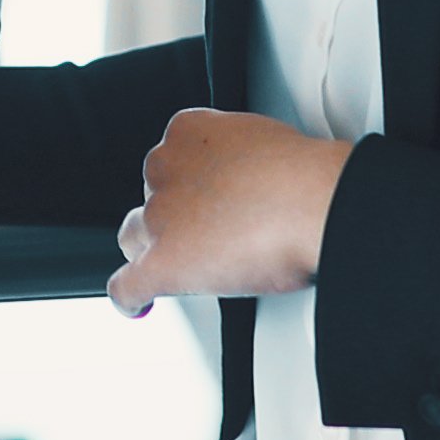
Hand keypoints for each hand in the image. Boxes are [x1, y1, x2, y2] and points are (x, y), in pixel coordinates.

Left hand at [105, 109, 352, 315]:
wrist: (311, 203)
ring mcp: (160, 218)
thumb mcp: (263, 142)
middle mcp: (165, 170)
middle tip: (210, 235)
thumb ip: (240, 161)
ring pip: (134, 238)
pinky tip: (138, 305)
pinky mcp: (162, 264)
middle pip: (151, 199)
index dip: (187, 186)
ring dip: (153, 252)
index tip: (204, 201)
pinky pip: (127, 287)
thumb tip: (249, 187)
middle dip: (173, 218)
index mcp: (188, 133)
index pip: (169, 160)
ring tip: (186, 266)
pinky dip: (131, 299)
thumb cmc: (301, 175)